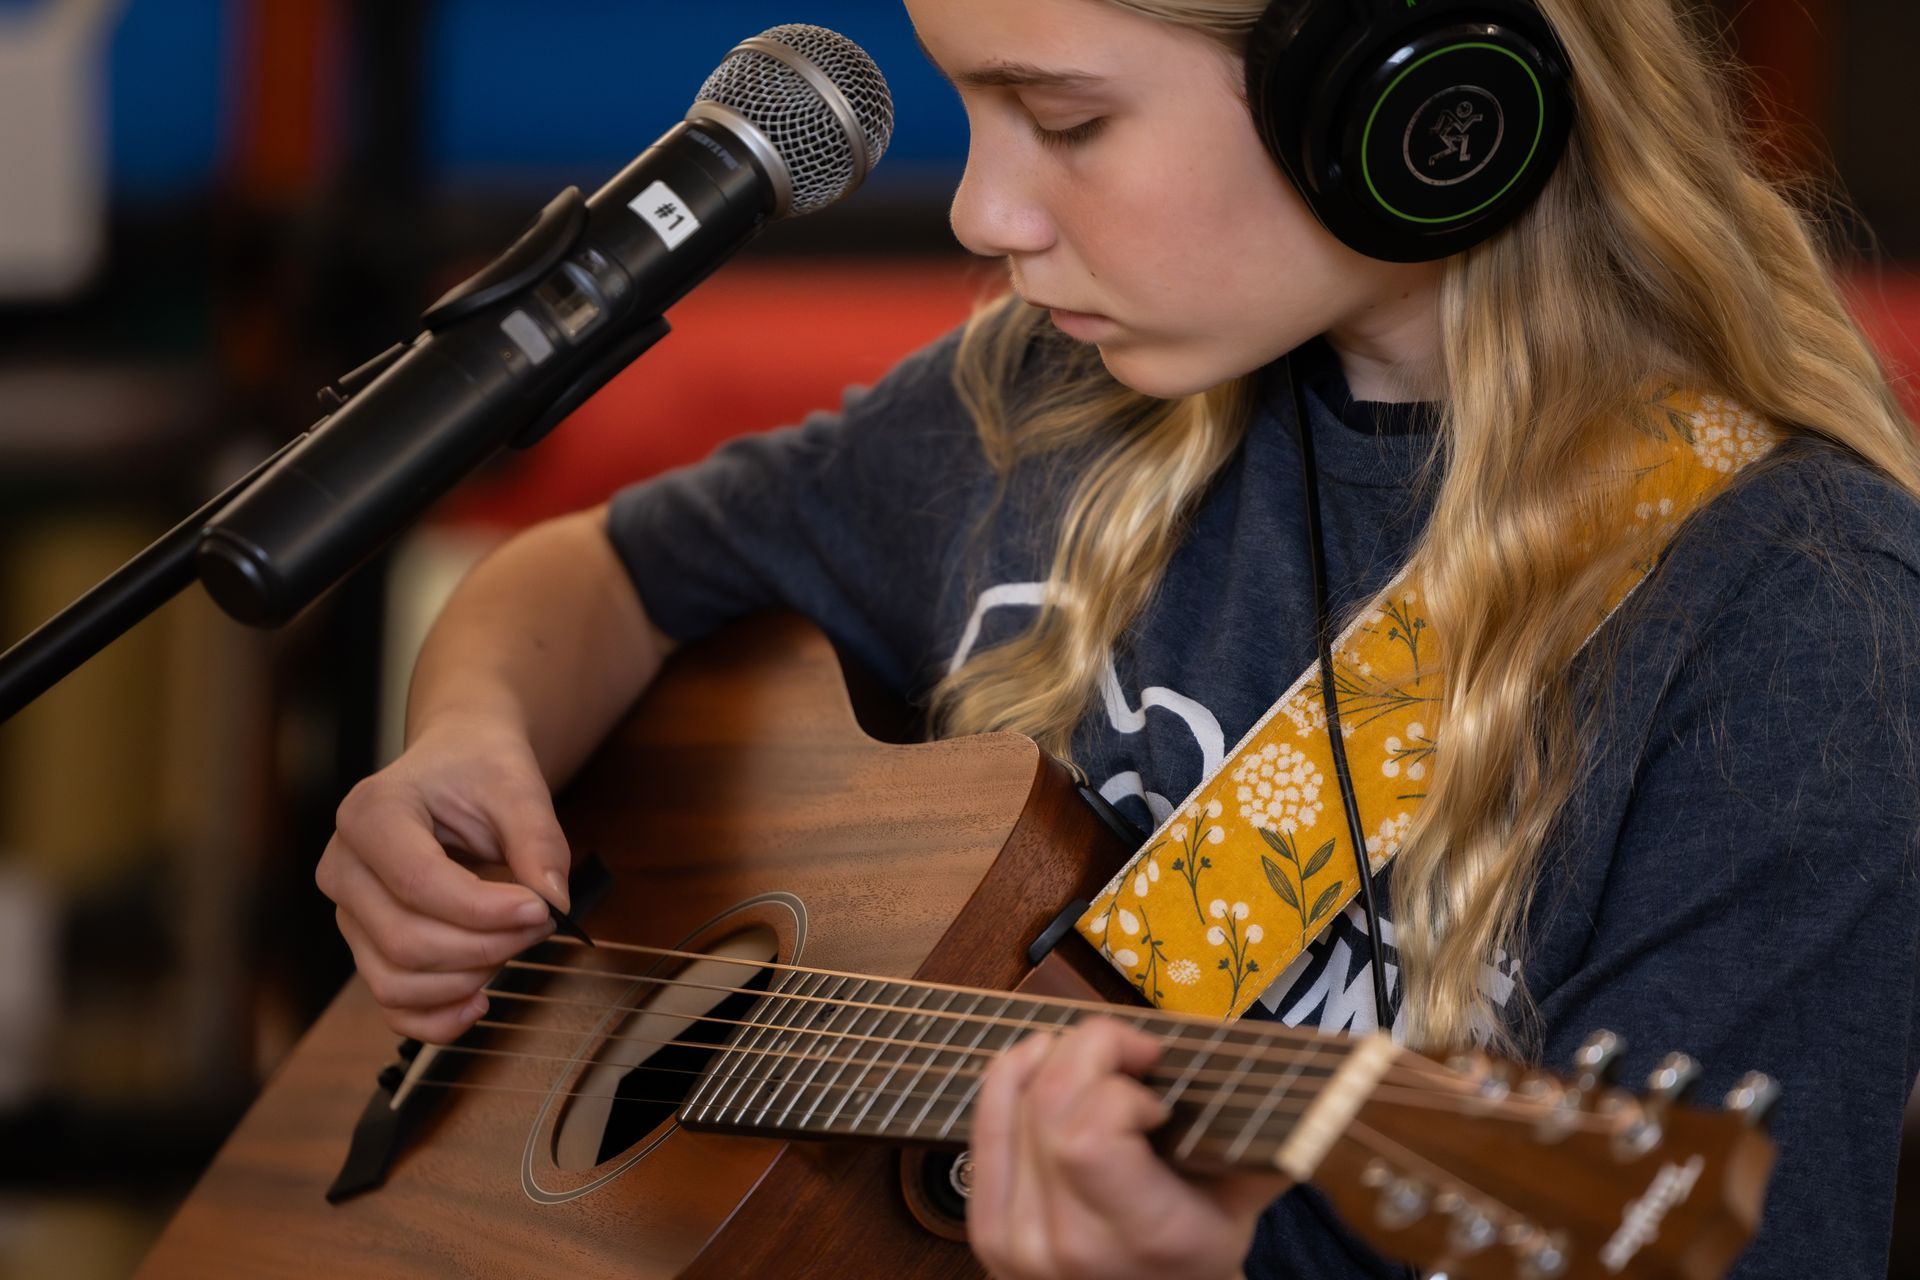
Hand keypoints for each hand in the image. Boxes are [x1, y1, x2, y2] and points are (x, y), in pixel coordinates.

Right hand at [315, 716, 572, 1042]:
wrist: (456, 767)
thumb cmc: (478, 771)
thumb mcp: (516, 786)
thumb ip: (537, 839)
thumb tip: (553, 901)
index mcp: (370, 814)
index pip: (417, 884)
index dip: (483, 910)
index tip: (541, 910)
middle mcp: (343, 866)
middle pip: (405, 940)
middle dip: (485, 947)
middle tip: (541, 925)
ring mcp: (348, 912)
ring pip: (395, 981)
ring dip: (466, 981)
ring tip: (516, 947)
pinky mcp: (365, 945)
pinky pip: (390, 1003)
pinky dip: (435, 1018)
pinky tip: (479, 1001)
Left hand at [967, 1017, 1289, 1279]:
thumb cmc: (1194, 1260)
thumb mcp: (1238, 1210)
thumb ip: (1259, 1143)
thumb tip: (1305, 1080)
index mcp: (1138, 1238)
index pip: (1088, 1134)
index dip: (1117, 1088)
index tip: (1156, 1092)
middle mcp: (1065, 1245)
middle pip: (1048, 1102)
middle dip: (1091, 1048)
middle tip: (1132, 1052)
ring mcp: (1016, 1240)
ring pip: (1012, 1101)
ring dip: (1053, 1055)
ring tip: (1094, 1053)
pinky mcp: (986, 1229)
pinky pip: (982, 1123)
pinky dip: (1010, 1077)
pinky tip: (1042, 1062)